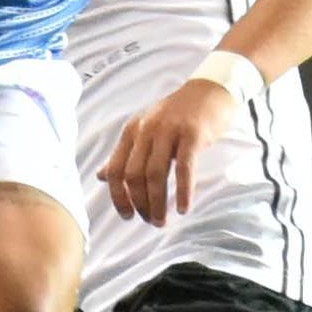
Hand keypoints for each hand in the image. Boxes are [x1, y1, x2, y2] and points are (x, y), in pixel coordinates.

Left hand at [103, 75, 245, 225]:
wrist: (211, 90)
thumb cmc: (178, 115)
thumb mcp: (146, 130)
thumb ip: (125, 153)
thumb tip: (101, 176)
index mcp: (132, 131)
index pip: (115, 170)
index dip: (118, 197)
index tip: (128, 216)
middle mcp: (146, 130)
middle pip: (133, 175)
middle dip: (140, 204)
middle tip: (151, 221)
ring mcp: (169, 131)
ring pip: (155, 175)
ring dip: (157, 203)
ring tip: (163, 221)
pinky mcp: (192, 134)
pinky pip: (184, 169)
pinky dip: (183, 192)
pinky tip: (184, 208)